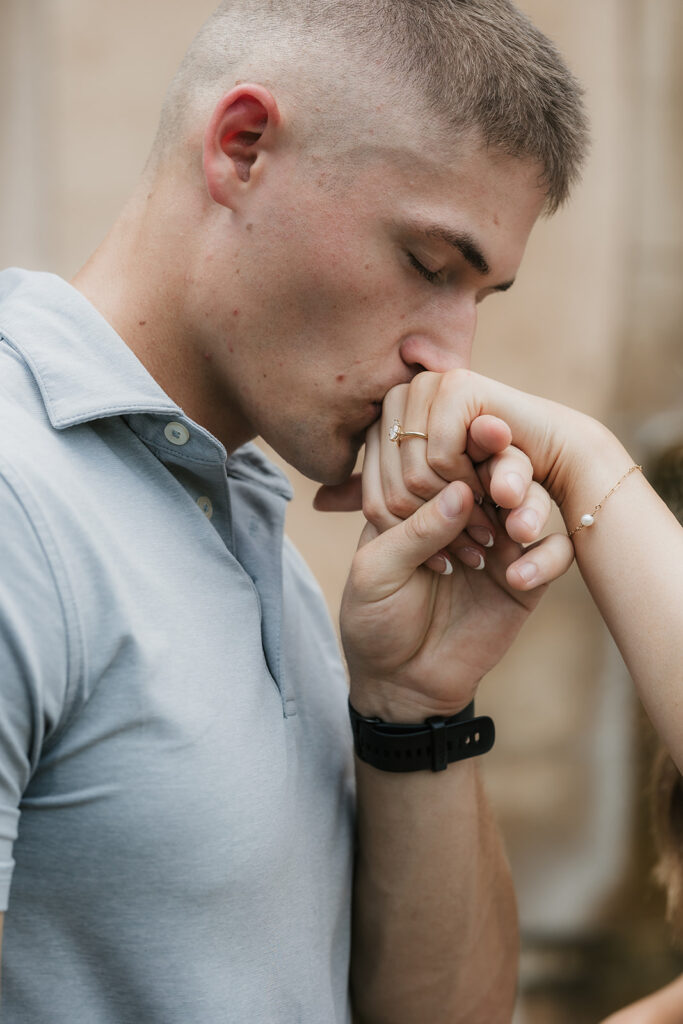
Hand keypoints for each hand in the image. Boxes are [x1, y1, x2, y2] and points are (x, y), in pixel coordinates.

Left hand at [340, 422, 572, 721]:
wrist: (400, 685)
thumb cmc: (376, 621)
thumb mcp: (378, 572)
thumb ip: (416, 530)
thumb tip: (461, 490)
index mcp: (424, 499)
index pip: (448, 456)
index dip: (463, 442)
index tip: (478, 432)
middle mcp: (467, 512)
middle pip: (499, 469)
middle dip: (505, 466)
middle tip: (501, 484)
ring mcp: (500, 542)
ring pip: (533, 503)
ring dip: (529, 508)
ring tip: (513, 533)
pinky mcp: (527, 578)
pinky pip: (554, 554)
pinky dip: (544, 560)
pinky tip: (516, 580)